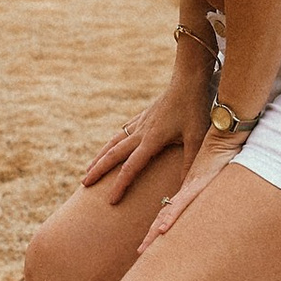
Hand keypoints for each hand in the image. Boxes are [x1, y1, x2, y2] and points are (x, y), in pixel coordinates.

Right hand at [81, 74, 207, 203]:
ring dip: (100, 156)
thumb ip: (190, 161)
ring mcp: (140, 123)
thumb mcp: (197, 137)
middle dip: (97, 170)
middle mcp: (141, 132)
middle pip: (113, 154)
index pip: (131, 168)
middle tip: (83, 185)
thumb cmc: (195, 108)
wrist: (189, 80)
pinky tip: (110, 145)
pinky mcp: (144, 116)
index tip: (110, 200)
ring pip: (114, 142)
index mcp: (151, 140)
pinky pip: (122, 132)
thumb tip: (186, 186)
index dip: (119, 185)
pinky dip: (112, 142)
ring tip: (88, 168)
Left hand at [139, 133, 241, 243]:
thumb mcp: (219, 170)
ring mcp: (191, 187)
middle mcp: (186, 189)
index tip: (150, 241)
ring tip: (143, 249)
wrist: (223, 131)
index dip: (160, 226)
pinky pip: (182, 204)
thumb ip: (213, 182)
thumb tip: (214, 192)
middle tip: (140, 252)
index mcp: (189, 189)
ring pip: (168, 213)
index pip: (171, 210)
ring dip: (156, 231)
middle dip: (152, 235)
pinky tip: (163, 229)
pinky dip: (172, 217)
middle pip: (165, 215)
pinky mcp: (198, 183)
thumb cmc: (224, 149)